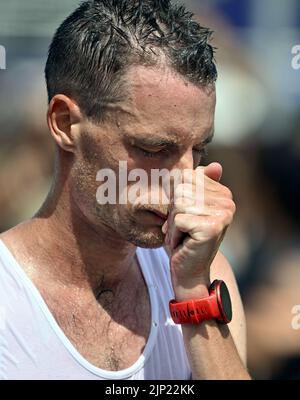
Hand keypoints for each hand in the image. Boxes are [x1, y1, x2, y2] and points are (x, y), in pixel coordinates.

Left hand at [162, 163, 235, 298]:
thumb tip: (216, 165)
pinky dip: (174, 233)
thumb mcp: (190, 207)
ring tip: (183, 235)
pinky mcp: (212, 228)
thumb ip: (198, 185)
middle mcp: (227, 201)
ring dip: (173, 223)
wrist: (189, 269)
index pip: (185, 176)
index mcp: (223, 193)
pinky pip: (178, 220)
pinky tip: (183, 243)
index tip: (184, 214)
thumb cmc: (185, 236)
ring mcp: (222, 214)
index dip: (176, 197)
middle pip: (181, 189)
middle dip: (173, 210)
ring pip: (178, 204)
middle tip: (182, 228)